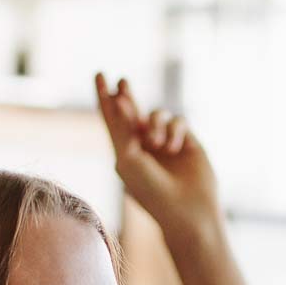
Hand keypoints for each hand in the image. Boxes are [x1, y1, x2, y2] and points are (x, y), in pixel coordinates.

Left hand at [95, 74, 219, 234]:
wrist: (186, 209)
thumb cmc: (151, 190)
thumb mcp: (128, 158)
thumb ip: (121, 128)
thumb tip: (118, 98)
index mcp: (125, 152)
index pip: (112, 120)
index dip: (105, 98)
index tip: (99, 75)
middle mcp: (144, 146)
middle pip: (133, 111)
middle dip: (127, 95)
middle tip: (122, 81)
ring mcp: (166, 143)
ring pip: (156, 115)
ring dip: (154, 124)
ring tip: (157, 143)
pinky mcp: (187, 141)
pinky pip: (177, 121)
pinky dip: (174, 131)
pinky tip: (174, 148)